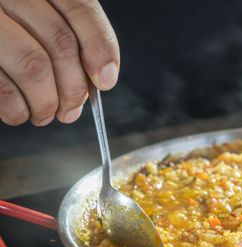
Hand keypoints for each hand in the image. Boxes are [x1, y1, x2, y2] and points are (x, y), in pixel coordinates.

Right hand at [0, 0, 118, 125]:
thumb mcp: (36, 15)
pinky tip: (20, 113)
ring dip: (47, 102)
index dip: (100, 47)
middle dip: (74, 87)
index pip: (80, 8)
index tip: (106, 80)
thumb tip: (98, 78)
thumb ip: (65, 36)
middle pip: (60, 42)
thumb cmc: (8, 27)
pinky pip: (1, 86)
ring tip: (46, 114)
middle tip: (72, 110)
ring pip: (34, 65)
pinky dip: (17, 108)